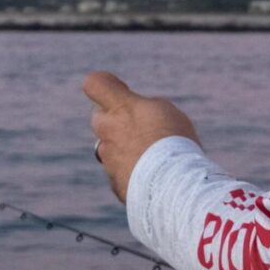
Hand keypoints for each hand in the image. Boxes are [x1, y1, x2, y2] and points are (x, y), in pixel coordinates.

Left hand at [83, 70, 199, 203]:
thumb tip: (137, 115)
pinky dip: (133, 173)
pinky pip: (120, 172)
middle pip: (100, 118)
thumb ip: (145, 108)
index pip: (95, 83)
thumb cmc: (174, 143)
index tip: (122, 91)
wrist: (172, 186)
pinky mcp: (115, 183)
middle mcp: (108, 131)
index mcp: (121, 108)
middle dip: (116, 121)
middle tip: (142, 129)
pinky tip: (154, 178)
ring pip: (109, 148)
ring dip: (126, 150)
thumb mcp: (167, 112)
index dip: (107, 85)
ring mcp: (108, 159)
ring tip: (155, 159)